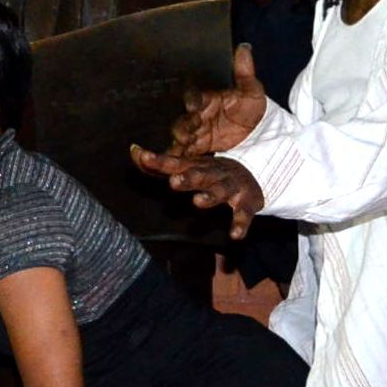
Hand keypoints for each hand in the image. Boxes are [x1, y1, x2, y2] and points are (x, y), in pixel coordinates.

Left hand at [129, 147, 263, 239]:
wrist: (253, 174)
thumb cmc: (210, 173)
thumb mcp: (187, 166)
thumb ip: (160, 164)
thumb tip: (134, 151)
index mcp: (196, 166)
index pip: (174, 163)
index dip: (158, 161)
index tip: (143, 157)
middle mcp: (213, 174)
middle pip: (199, 174)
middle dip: (187, 178)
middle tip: (174, 181)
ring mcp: (230, 188)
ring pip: (220, 191)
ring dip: (210, 197)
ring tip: (198, 202)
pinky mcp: (246, 203)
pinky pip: (243, 214)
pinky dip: (240, 224)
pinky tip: (235, 235)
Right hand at [170, 44, 265, 155]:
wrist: (258, 132)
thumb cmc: (252, 108)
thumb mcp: (251, 90)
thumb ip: (244, 72)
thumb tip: (243, 47)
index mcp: (206, 100)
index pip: (194, 97)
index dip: (192, 100)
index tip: (194, 104)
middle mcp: (197, 115)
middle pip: (183, 119)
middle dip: (183, 125)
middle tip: (185, 131)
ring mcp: (195, 132)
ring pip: (180, 136)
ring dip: (178, 141)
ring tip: (180, 146)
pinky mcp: (197, 148)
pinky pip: (184, 152)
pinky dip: (178, 156)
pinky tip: (174, 160)